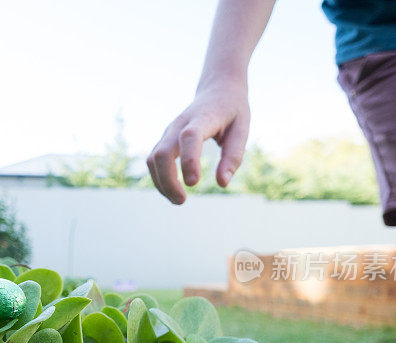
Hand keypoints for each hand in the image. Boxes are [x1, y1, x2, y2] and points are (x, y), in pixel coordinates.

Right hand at [147, 80, 249, 203]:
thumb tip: (222, 183)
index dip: (188, 160)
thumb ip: (233, 156)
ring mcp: (168, 132)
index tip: (193, 184)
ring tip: (179, 200)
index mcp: (203, 118)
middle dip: (167, 180)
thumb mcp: (242, 129)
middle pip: (162, 153)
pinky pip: (153, 161)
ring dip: (161, 183)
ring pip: (153, 159)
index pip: (189, 137)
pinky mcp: (164, 140)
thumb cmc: (232, 111)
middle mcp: (179, 124)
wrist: (217, 88)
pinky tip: (173, 190)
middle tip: (182, 201)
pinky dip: (159, 179)